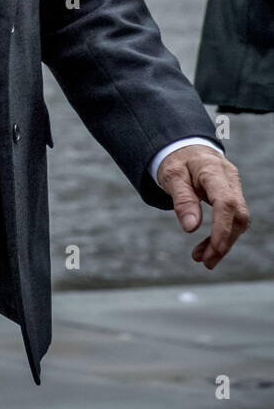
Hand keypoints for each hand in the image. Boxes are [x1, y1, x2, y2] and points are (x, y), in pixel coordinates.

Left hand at [157, 146, 248, 269]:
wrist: (184, 147)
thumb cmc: (176, 160)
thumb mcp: (171, 175)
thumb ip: (181, 199)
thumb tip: (191, 228)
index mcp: (213, 171)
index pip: (226, 202)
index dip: (222, 228)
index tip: (214, 249)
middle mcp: (230, 179)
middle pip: (237, 215)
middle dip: (224, 241)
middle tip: (205, 262)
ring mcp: (234, 188)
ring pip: (238, 220)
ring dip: (222, 242)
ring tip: (202, 258)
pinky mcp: (232, 196)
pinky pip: (232, 218)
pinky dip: (221, 234)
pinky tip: (207, 247)